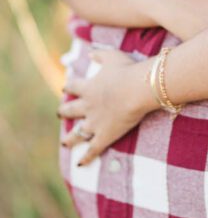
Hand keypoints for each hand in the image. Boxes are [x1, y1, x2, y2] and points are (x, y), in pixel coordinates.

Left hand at [58, 49, 153, 164]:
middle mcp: (87, 106)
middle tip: (60, 112)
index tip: (65, 89)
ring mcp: (95, 122)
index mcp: (88, 88)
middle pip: (70, 110)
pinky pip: (92, 149)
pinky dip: (86, 157)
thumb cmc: (127, 71)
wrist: (137, 89)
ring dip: (69, 139)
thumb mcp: (112, 56)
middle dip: (64, 111)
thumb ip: (99, 55)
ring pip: (77, 133)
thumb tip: (90, 53)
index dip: (69, 88)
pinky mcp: (105, 136)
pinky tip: (79, 164)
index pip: (73, 87)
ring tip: (65, 142)